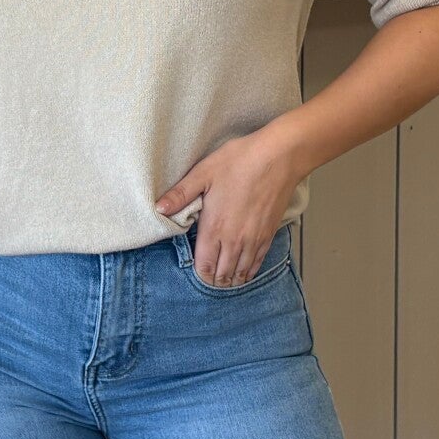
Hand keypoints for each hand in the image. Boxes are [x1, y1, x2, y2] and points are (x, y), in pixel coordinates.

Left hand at [155, 118, 309, 286]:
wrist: (279, 158)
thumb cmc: (240, 162)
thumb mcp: (203, 173)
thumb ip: (180, 194)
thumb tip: (158, 208)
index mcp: (214, 228)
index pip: (204, 266)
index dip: (199, 274)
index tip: (196, 272)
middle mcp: (234, 240)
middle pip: (222, 274)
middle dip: (214, 280)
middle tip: (208, 279)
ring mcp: (253, 240)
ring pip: (240, 273)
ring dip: (231, 279)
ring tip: (224, 280)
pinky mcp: (269, 235)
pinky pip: (257, 263)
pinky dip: (248, 272)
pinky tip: (244, 273)